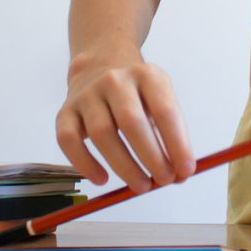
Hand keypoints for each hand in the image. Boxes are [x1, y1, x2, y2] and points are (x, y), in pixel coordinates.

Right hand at [55, 47, 194, 192]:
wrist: (99, 65)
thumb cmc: (136, 95)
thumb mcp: (159, 102)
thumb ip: (170, 137)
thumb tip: (179, 175)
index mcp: (146, 75)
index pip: (164, 110)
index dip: (177, 143)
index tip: (185, 171)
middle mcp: (115, 80)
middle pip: (131, 121)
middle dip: (151, 156)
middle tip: (164, 181)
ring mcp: (88, 94)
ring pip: (101, 133)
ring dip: (124, 166)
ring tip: (141, 186)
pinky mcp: (65, 111)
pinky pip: (69, 140)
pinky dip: (85, 164)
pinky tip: (102, 179)